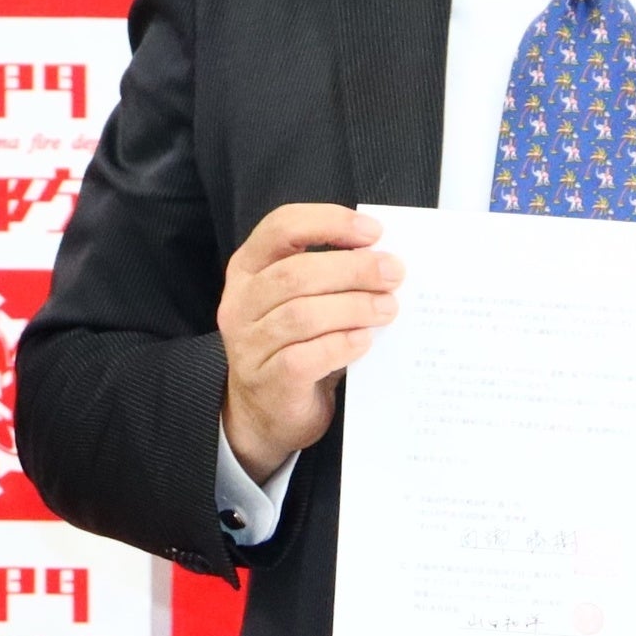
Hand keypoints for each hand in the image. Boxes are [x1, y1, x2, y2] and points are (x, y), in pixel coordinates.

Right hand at [217, 204, 400, 484]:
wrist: (267, 412)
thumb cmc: (295, 344)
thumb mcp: (302, 301)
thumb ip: (331, 278)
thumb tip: (387, 261)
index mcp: (248, 269)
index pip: (281, 227)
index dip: (329, 223)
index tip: (373, 233)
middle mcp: (241, 302)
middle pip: (296, 273)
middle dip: (352, 269)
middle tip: (393, 273)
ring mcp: (249, 344)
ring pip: (302, 315)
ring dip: (353, 307)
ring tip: (388, 308)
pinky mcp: (267, 381)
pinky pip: (305, 357)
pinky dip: (341, 345)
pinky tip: (364, 341)